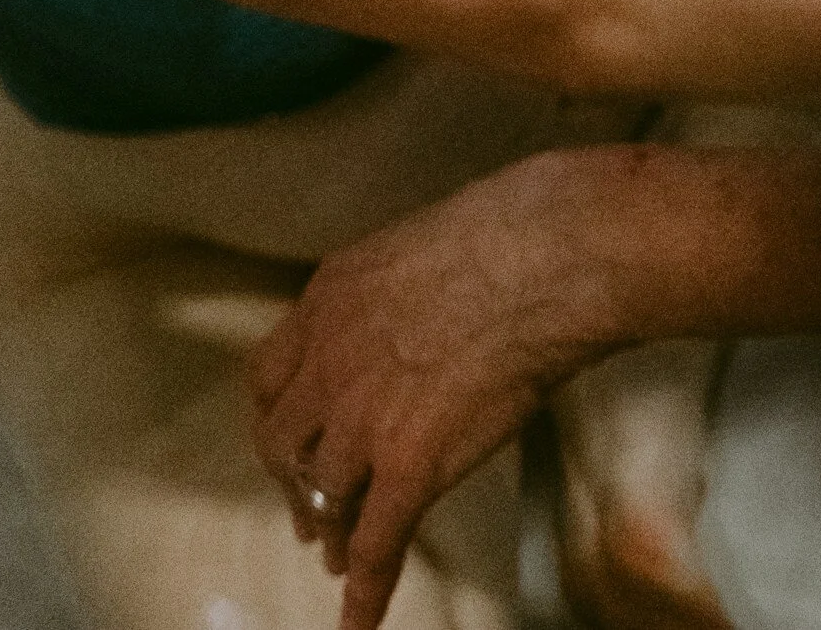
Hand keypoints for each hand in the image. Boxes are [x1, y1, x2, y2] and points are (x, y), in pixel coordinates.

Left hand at [248, 154, 631, 629]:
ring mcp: (365, 417)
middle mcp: (330, 361)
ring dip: (332, 531)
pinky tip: (359, 616)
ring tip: (341, 556)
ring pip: (327, 495)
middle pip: (284, 443)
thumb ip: (394, 293)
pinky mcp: (410, 464)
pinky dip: (364, 589)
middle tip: (307, 511)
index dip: (279, 420)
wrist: (550, 256)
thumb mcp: (421, 244)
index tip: (290, 441)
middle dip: (294, 483)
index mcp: (329, 299)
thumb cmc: (512, 230)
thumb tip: (413, 321)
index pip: (271, 377)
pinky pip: (375, 543)